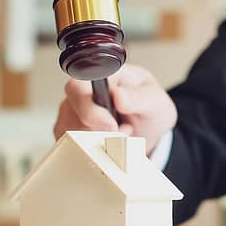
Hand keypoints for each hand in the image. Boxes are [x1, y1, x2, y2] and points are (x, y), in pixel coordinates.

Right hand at [53, 64, 176, 152]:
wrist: (149, 129)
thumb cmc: (150, 107)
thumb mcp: (155, 101)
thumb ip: (139, 98)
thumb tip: (118, 96)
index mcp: (101, 76)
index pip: (78, 87)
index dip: (90, 110)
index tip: (112, 126)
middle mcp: (81, 91)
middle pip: (70, 112)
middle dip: (98, 130)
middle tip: (123, 131)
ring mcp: (72, 111)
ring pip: (70, 132)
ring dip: (98, 140)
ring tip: (120, 133)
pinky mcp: (70, 131)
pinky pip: (72, 145)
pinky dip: (93, 149)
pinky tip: (109, 142)